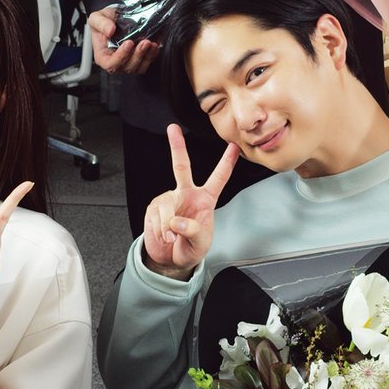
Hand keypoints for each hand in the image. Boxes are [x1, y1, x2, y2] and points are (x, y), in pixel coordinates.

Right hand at [89, 7, 158, 75]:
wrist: (115, 19)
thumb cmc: (105, 22)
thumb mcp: (97, 18)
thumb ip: (101, 23)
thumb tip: (110, 30)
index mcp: (103, 56)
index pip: (111, 64)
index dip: (121, 56)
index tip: (128, 43)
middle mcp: (116, 62)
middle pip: (127, 67)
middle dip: (138, 55)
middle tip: (144, 42)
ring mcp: (128, 63)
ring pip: (139, 67)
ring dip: (147, 56)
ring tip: (151, 43)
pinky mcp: (140, 60)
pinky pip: (148, 62)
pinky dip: (153, 54)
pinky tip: (155, 45)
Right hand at [141, 125, 237, 279]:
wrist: (171, 259)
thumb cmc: (191, 248)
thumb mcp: (200, 244)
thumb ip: (193, 232)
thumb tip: (176, 221)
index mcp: (205, 200)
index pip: (218, 179)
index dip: (227, 163)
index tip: (235, 146)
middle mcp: (186, 194)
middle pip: (181, 167)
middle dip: (177, 146)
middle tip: (173, 128)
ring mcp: (169, 199)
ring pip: (167, 206)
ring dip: (168, 227)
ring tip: (171, 239)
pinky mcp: (154, 208)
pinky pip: (156, 218)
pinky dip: (160, 231)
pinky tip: (163, 237)